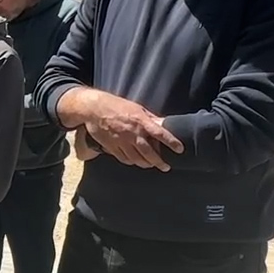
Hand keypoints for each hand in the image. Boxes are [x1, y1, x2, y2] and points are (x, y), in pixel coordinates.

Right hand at [61, 89, 182, 170]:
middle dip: (159, 162)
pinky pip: (124, 159)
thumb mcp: (136, 108)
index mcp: (140, 121)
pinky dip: (132, 162)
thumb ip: (149, 118)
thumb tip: (162, 124)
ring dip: (146, 164)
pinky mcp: (111, 147)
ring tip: (151, 165)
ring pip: (137, 159)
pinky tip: (135, 161)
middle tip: (166, 167)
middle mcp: (132, 134)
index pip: (160, 133)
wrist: (93, 109)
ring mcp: (121, 142)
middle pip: (149, 153)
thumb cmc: (116, 105)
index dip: (171, 142)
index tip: (180, 149)